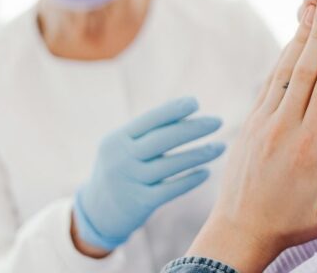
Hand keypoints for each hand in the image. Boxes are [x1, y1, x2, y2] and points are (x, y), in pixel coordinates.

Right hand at [72, 97, 225, 255]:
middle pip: (163, 139)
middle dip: (193, 128)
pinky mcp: (140, 203)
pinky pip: (171, 189)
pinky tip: (206, 172)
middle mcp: (122, 159)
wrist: (97, 213)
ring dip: (199, 154)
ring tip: (220, 147)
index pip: (148, 120)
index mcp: (117, 139)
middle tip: (218, 121)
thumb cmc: (119, 170)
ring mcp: (130, 182)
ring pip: (171, 165)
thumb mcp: (122, 147)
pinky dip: (190, 180)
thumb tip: (184, 112)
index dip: (172, 110)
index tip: (195, 102)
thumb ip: (146, 133)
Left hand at [187, 0, 316, 271]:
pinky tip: (290, 46)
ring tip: (309, 14)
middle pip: (303, 72)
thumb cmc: (290, 223)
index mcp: (310, 146)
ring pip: (282, 73)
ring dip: (297, 41)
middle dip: (316, 36)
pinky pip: (267, 85)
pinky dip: (280, 62)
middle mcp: (284, 128)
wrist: (239, 230)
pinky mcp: (250, 124)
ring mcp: (263, 123)